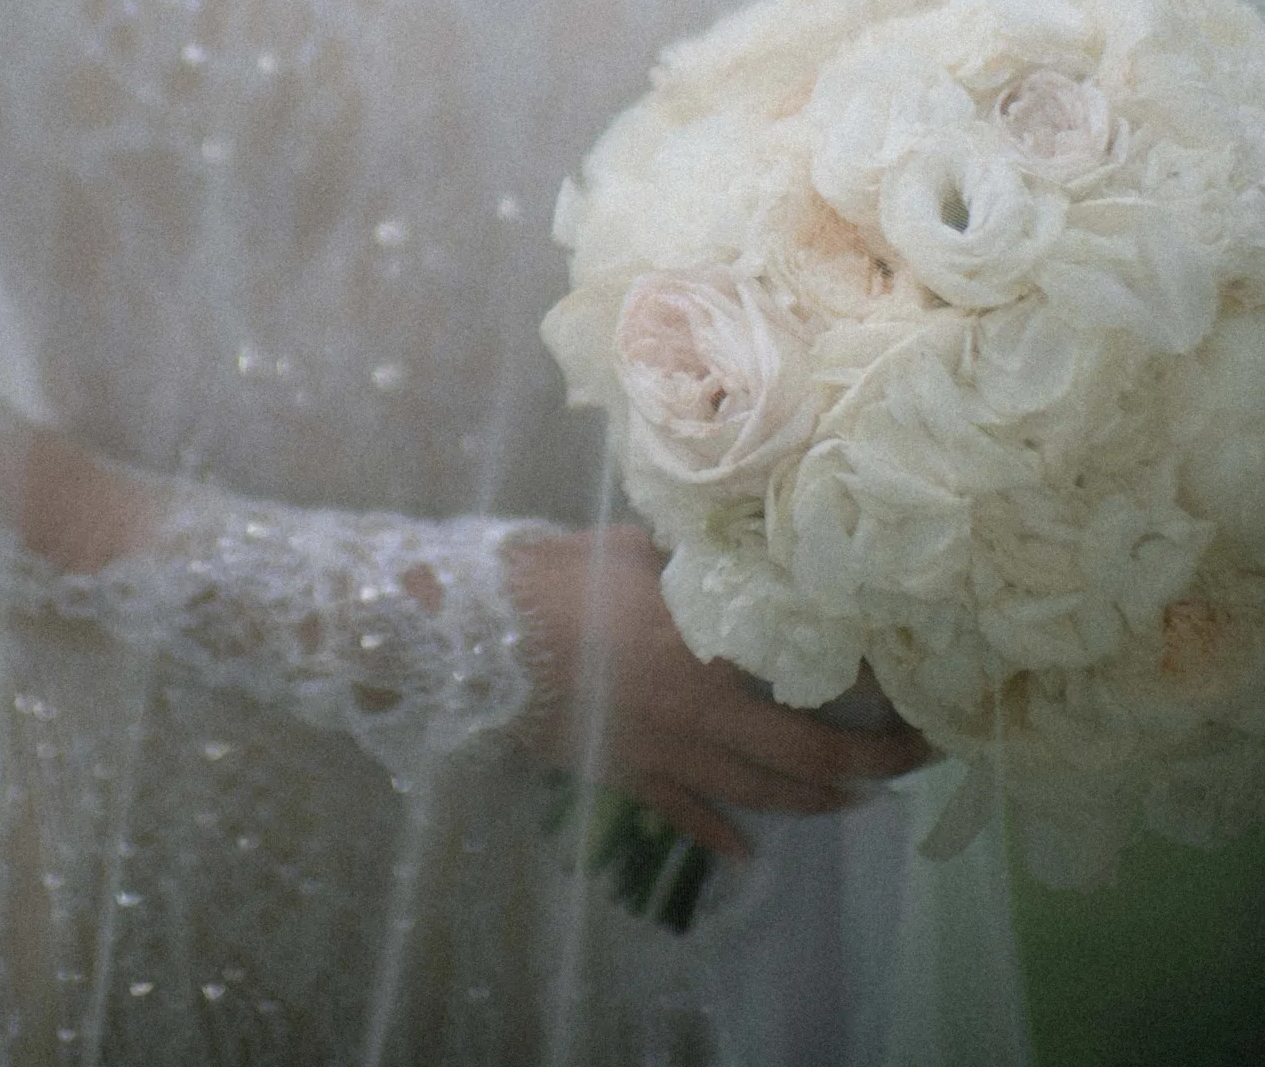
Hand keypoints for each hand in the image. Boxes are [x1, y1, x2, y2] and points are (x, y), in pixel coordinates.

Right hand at [504, 523, 931, 861]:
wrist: (477, 637)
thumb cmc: (559, 579)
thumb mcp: (639, 548)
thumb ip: (695, 557)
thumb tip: (737, 539)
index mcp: (708, 662)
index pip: (813, 702)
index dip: (871, 710)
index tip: (911, 700)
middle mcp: (700, 722)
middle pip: (805, 768)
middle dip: (870, 769)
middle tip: (914, 760)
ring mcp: (664, 759)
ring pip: (758, 799)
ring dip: (815, 803)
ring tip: (855, 797)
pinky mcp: (627, 777)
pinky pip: (688, 817)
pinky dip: (724, 837)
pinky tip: (749, 851)